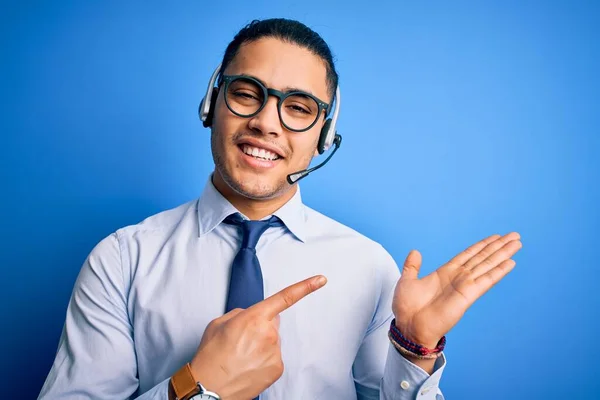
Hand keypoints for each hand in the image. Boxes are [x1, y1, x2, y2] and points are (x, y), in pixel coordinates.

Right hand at [189, 275, 326, 399]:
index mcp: (254, 317)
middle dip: (261, 326)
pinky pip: (274, 357)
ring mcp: (275, 351)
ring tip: (241, 356)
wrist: (209, 387)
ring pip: (272, 341)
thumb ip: (240, 314)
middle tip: (242, 340)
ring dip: (261, 345)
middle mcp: (269, 333)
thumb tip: (250, 316)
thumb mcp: (219, 323)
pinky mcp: (277, 368)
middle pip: (273, 322)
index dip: (306, 287)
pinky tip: (248, 365)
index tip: (320, 280)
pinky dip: (263, 360)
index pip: (285, 297)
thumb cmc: (211, 356)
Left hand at [393, 232, 521, 347]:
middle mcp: (458, 278)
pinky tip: (510, 262)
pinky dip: (499, 271)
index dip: (482, 245)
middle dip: (498, 246)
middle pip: (483, 257)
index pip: (468, 255)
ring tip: (517, 243)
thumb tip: (415, 252)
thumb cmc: (407, 308)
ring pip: (488, 265)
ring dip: (503, 254)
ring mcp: (465, 286)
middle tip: (514, 235)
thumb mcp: (407, 281)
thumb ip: (412, 266)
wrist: (409, 327)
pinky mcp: (468, 295)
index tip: (495, 237)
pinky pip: (486, 280)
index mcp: (445, 273)